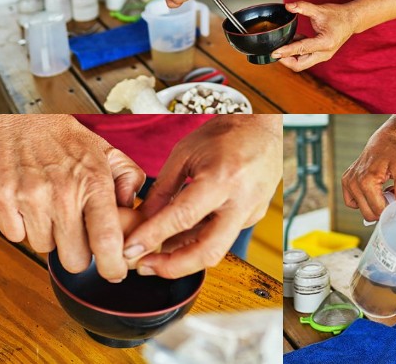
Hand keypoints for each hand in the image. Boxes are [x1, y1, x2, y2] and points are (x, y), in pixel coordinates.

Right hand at [0, 114, 145, 281]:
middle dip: (81, 253)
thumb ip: (130, 181)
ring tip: (55, 209)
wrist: (23, 122)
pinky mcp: (2, 200)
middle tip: (80, 232)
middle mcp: (62, 193)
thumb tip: (134, 211)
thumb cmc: (70, 141)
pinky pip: (16, 237)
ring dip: (52, 237)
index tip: (116, 274)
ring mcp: (30, 198)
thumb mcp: (111, 154)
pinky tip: (33, 206)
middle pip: (75, 259)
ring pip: (45, 249)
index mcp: (94, 182)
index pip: (106, 239)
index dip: (113, 265)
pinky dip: (24, 228)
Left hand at [126, 115, 282, 277]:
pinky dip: (200, 239)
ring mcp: (252, 210)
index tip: (130, 250)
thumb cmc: (227, 132)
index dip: (152, 237)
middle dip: (172, 267)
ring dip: (184, 255)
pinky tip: (181, 235)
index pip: (182, 218)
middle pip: (207, 251)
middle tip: (145, 267)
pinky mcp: (254, 215)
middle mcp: (242, 200)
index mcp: (223, 178)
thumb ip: (163, 188)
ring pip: (216, 248)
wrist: (266, 127)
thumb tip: (143, 219)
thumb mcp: (185, 152)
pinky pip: (224, 235)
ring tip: (156, 252)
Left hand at [271, 0, 357, 71]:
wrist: (351, 20)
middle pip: (299, 64)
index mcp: (325, 42)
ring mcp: (323, 56)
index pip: (301, 49)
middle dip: (285, 60)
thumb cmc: (338, 15)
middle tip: (274, 51)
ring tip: (282, 44)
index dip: (286, 51)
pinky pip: (305, 58)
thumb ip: (303, 7)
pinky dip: (296, 52)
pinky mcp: (321, 55)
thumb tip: (288, 6)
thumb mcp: (320, 10)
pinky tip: (292, 40)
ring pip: (301, 63)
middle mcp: (324, 53)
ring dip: (290, 56)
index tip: (274, 52)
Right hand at [341, 128, 395, 222]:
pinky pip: (351, 202)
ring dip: (372, 205)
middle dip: (381, 209)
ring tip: (382, 192)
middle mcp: (354, 182)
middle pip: (368, 213)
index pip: (378, 209)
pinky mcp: (345, 181)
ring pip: (360, 209)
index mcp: (367, 180)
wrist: (382, 142)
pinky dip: (361, 202)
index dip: (389, 210)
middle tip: (390, 196)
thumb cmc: (392, 153)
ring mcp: (348, 182)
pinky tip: (371, 192)